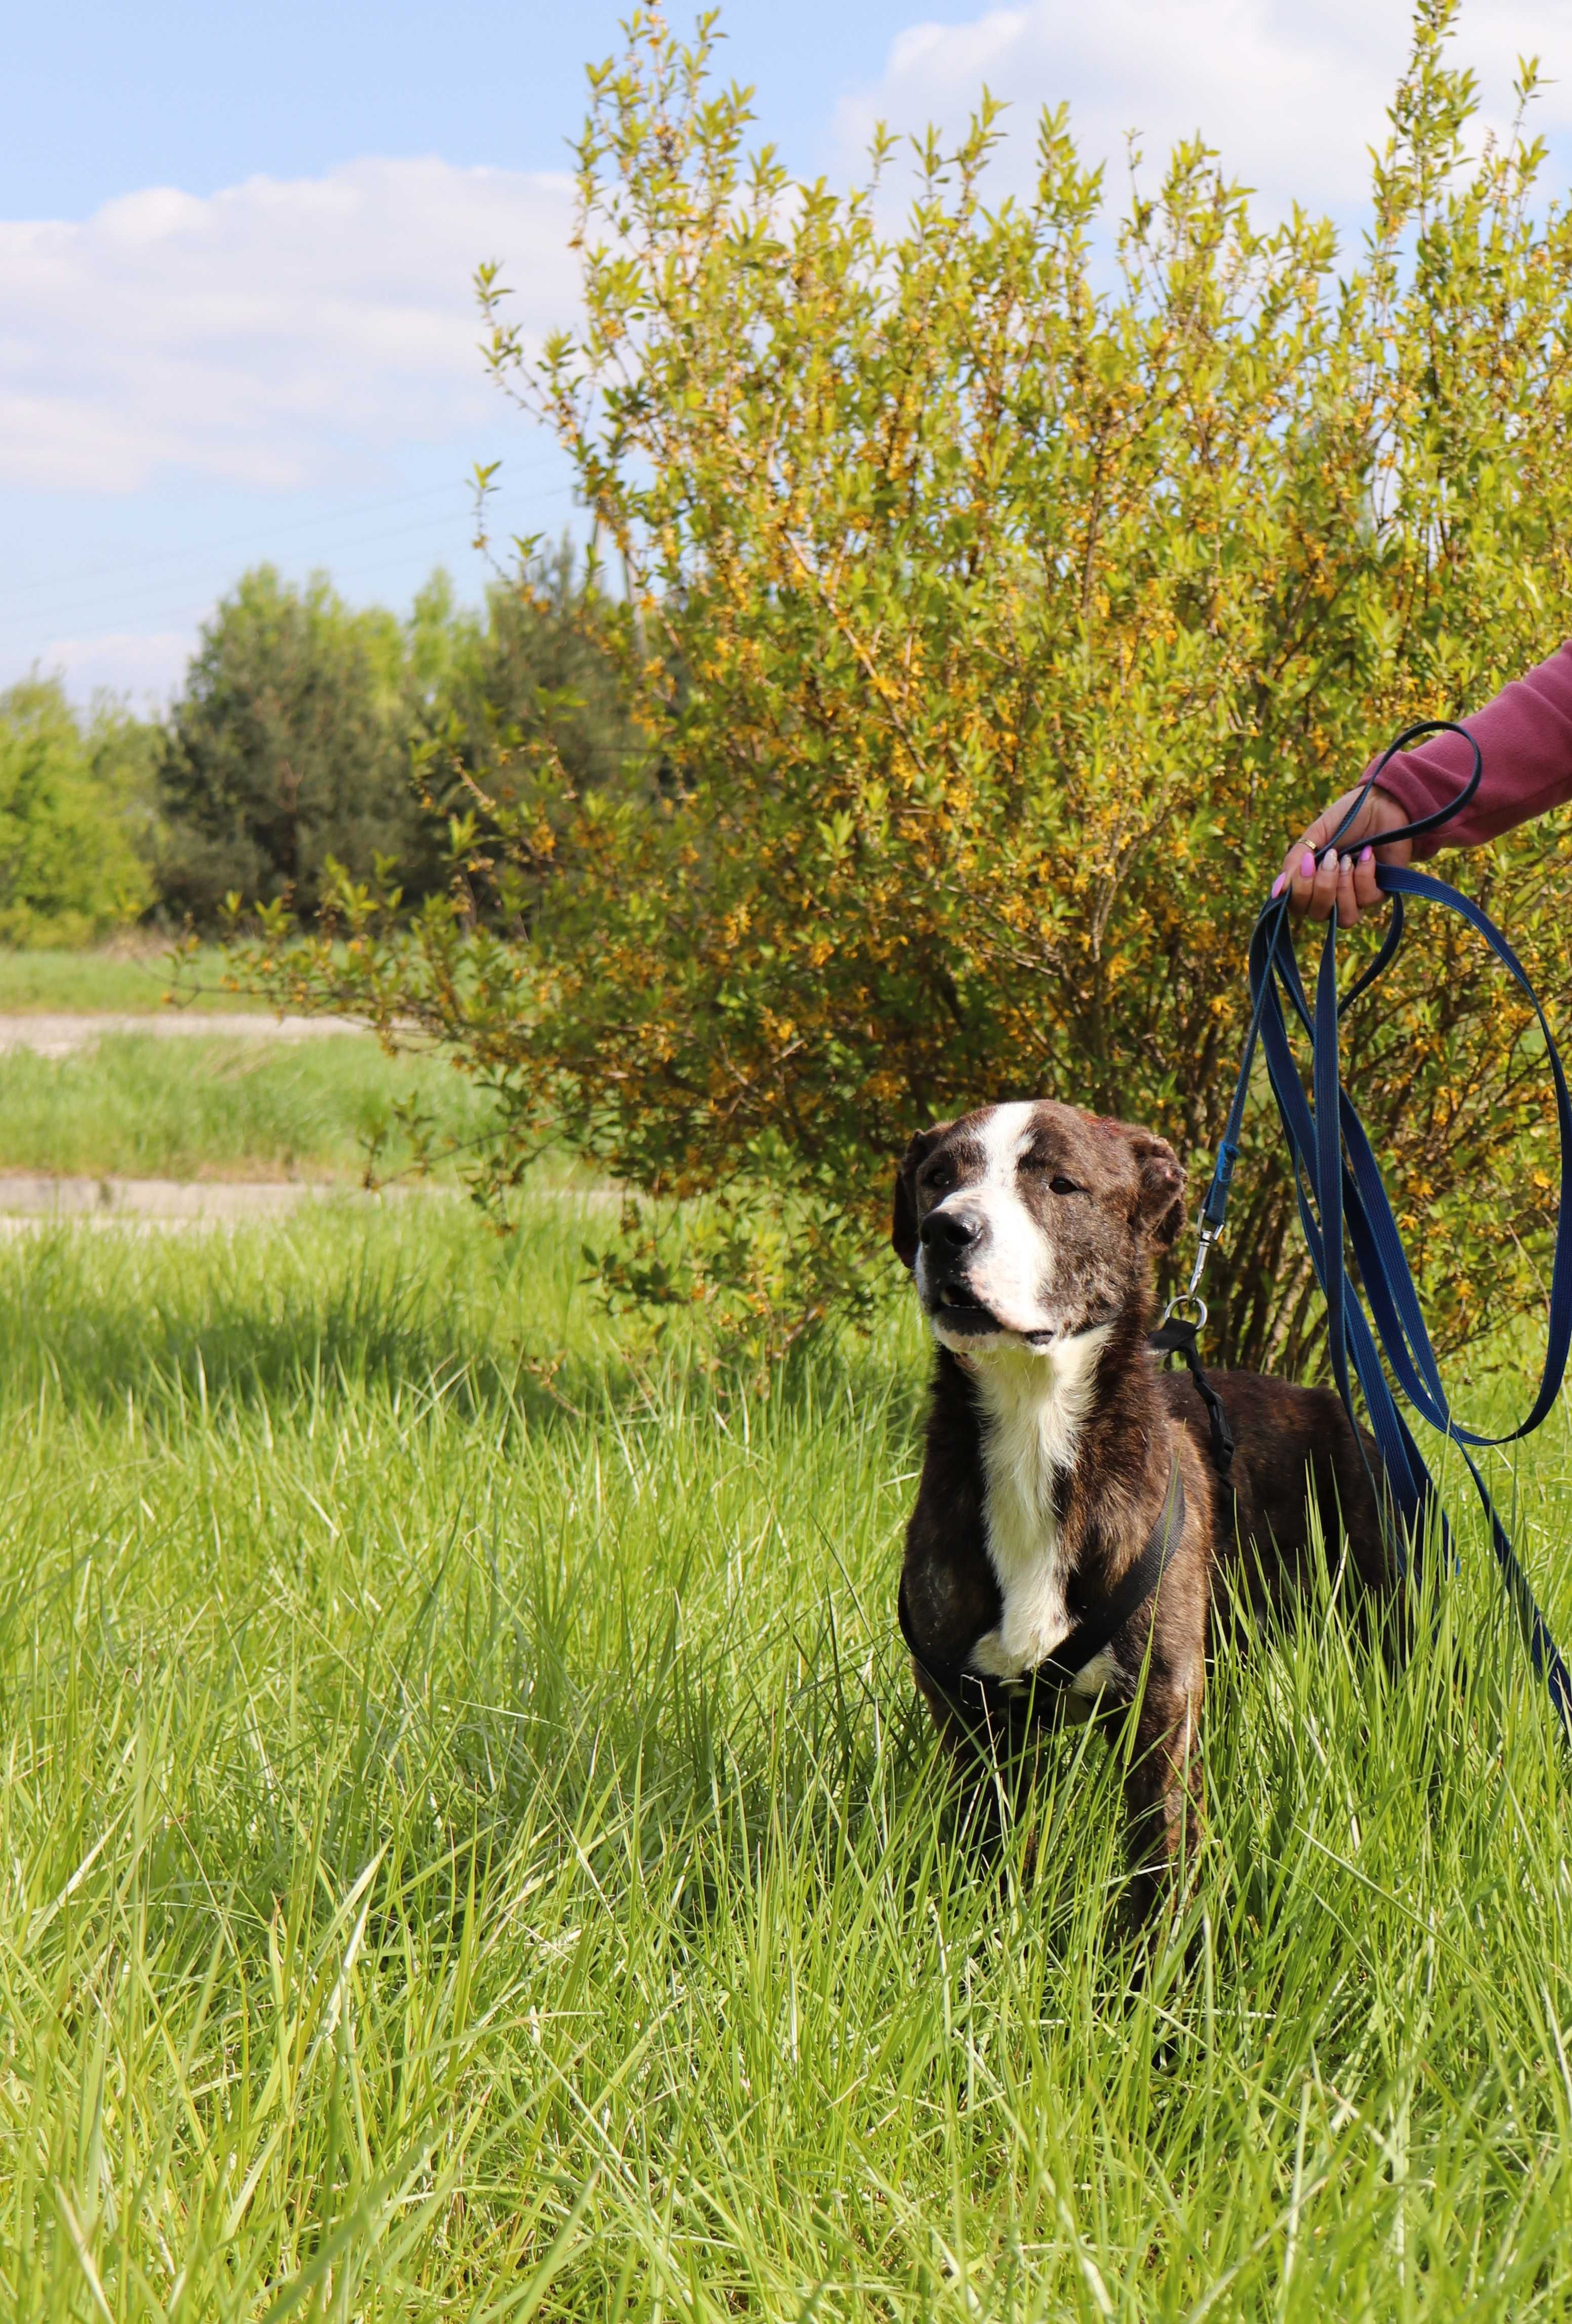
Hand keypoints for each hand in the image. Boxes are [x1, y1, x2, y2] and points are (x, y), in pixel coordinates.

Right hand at [1272, 785, 1412, 925]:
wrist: (1381, 804)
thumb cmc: (1345, 819)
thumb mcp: (1314, 836)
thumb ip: (1294, 863)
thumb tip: (1276, 892)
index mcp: (1311, 883)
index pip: (1297, 907)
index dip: (1300, 892)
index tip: (1308, 862)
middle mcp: (1332, 896)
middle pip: (1318, 915)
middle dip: (1323, 887)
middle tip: (1332, 858)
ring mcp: (1356, 897)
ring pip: (1344, 918)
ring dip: (1344, 887)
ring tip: (1348, 860)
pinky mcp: (1380, 893)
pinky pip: (1367, 900)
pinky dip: (1364, 874)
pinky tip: (1367, 853)